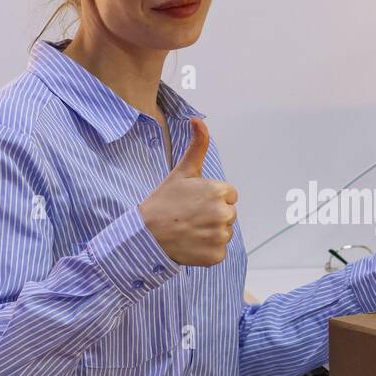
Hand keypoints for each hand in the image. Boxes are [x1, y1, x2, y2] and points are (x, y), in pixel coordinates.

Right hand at [139, 118, 238, 266]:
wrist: (146, 234)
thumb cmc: (164, 200)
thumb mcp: (182, 171)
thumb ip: (198, 145)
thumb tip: (197, 119)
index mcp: (220, 191)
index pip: (229, 196)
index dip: (211, 198)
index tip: (193, 201)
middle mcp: (224, 214)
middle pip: (228, 214)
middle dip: (212, 215)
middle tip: (189, 216)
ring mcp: (220, 236)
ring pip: (224, 233)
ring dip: (210, 233)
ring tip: (189, 229)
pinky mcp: (216, 256)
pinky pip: (219, 252)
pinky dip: (206, 251)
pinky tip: (190, 244)